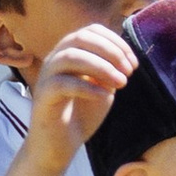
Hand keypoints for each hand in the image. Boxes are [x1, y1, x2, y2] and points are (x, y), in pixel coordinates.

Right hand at [24, 24, 135, 166]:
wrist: (58, 145)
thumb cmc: (81, 115)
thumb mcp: (103, 87)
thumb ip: (111, 70)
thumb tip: (124, 57)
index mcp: (70, 53)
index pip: (91, 31)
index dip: (116, 42)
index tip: (133, 64)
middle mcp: (55, 60)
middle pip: (80, 38)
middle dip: (110, 51)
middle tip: (129, 72)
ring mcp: (46, 76)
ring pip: (71, 56)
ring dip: (101, 67)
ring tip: (121, 83)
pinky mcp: (43, 96)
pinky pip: (63, 83)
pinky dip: (88, 87)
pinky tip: (105, 96)